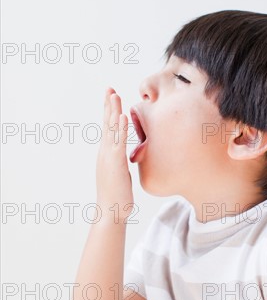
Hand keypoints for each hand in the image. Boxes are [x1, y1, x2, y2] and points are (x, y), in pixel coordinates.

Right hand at [96, 88, 134, 222]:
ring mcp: (109, 157)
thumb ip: (122, 163)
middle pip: (107, 124)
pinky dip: (120, 129)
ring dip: (113, 111)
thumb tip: (128, 158)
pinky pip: (118, 143)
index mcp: (107, 154)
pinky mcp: (115, 164)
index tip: (111, 96)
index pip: (108, 129)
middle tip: (109, 88)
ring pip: (111, 130)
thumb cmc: (118, 196)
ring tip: (114, 95)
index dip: (110, 112)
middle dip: (108, 105)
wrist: (111, 212)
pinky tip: (121, 117)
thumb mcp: (121, 174)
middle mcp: (105, 153)